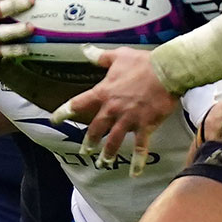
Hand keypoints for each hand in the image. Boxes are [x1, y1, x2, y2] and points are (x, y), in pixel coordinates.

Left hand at [52, 45, 178, 175]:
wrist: (167, 71)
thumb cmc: (143, 62)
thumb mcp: (118, 56)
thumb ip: (100, 56)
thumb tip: (84, 49)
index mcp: (104, 92)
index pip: (78, 104)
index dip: (64, 112)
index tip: (55, 120)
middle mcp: (113, 109)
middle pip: (96, 129)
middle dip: (89, 141)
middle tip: (85, 150)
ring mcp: (128, 119)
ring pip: (113, 141)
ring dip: (108, 154)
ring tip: (103, 162)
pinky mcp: (145, 125)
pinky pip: (140, 147)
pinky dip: (137, 161)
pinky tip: (134, 172)